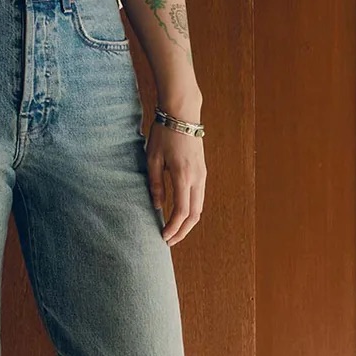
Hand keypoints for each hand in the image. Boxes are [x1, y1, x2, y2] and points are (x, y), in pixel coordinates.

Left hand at [144, 117, 205, 245]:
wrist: (183, 113)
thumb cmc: (164, 133)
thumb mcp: (153, 158)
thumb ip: (156, 184)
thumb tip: (158, 206)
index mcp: (183, 175)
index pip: (182, 211)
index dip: (173, 228)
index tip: (163, 237)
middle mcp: (197, 177)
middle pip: (195, 214)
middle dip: (182, 231)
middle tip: (169, 241)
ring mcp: (203, 174)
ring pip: (200, 206)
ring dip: (188, 222)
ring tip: (174, 230)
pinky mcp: (203, 170)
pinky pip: (200, 196)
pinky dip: (192, 210)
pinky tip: (180, 214)